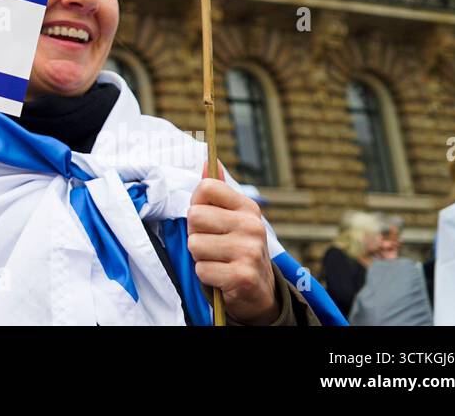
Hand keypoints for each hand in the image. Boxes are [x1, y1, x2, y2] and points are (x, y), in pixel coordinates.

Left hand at [187, 177, 278, 324]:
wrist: (259, 292)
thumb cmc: (237, 249)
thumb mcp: (231, 218)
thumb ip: (217, 191)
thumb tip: (208, 161)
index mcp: (248, 207)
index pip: (206, 187)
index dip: (197, 204)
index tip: (207, 219)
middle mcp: (252, 226)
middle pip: (194, 217)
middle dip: (195, 234)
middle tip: (212, 245)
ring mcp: (249, 251)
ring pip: (194, 245)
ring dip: (200, 257)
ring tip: (218, 261)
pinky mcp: (242, 276)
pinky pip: (202, 270)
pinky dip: (206, 276)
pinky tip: (222, 277)